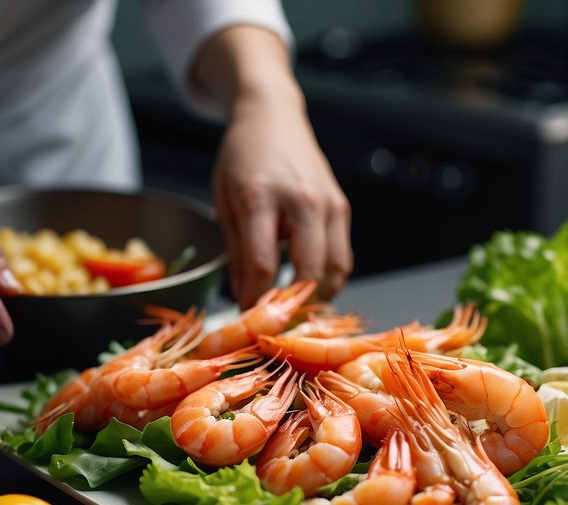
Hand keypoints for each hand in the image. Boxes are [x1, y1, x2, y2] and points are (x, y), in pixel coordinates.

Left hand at [212, 89, 351, 308]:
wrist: (274, 117)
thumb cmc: (242, 158)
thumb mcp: (225, 202)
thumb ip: (237, 254)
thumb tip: (245, 301)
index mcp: (261, 197)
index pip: (264, 265)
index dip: (257, 301)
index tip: (248, 320)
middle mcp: (301, 200)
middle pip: (309, 274)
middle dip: (294, 308)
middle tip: (277, 325)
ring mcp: (328, 204)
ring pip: (334, 271)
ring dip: (316, 298)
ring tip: (294, 310)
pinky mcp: (342, 208)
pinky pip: (342, 257)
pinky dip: (328, 278)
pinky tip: (308, 285)